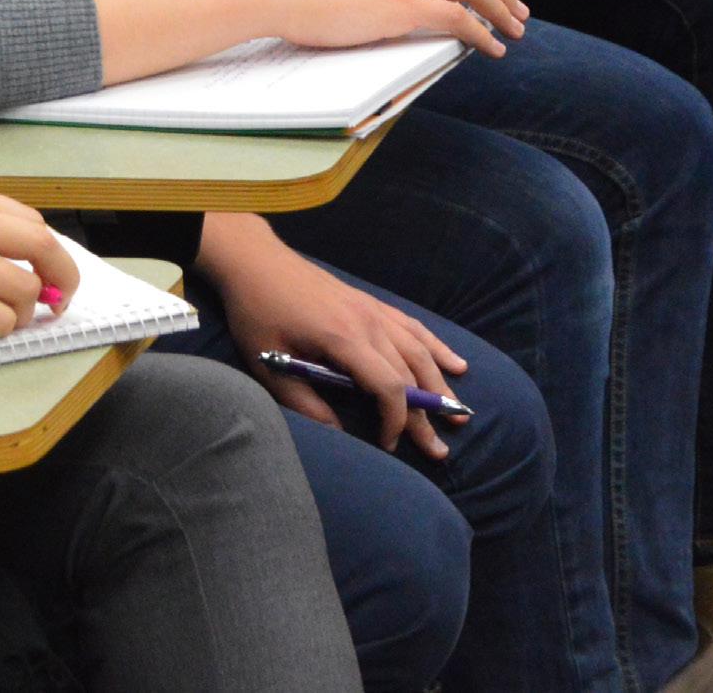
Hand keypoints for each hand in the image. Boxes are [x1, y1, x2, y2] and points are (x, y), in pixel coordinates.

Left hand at [207, 224, 466, 459]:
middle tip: (439, 452)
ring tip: (457, 414)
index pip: (389, 386)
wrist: (255, 260)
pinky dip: (436, 346)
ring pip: (419, 350)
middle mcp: (367, 322)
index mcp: (343, 338)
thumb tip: (340, 434)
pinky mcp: (369, 302)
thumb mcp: (269, 364)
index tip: (388, 445)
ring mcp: (371, 309)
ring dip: (440, 384)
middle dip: (426, 416)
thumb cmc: (257, 313)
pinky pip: (412, 326)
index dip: (395, 420)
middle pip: (410, 373)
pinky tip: (456, 364)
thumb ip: (305, 403)